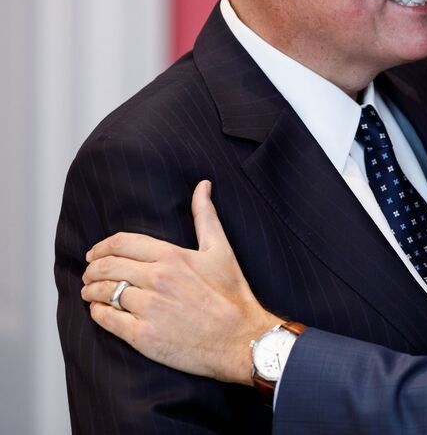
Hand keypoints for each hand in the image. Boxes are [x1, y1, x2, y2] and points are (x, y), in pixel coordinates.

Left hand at [81, 180, 281, 383]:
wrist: (240, 338)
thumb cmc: (232, 294)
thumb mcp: (221, 250)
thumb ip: (205, 216)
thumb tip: (202, 185)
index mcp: (172, 256)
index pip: (122, 243)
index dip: (102, 246)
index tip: (95, 253)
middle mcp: (157, 279)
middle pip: (108, 266)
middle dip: (92, 268)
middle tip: (89, 273)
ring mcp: (148, 308)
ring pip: (103, 292)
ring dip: (90, 290)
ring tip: (89, 292)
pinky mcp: (143, 336)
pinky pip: (107, 319)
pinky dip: (97, 312)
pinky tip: (99, 310)